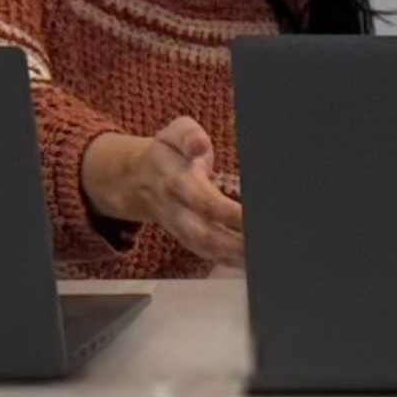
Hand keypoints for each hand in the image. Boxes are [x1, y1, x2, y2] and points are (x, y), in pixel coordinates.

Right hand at [90, 117, 246, 267]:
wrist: (136, 178)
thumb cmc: (166, 153)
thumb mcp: (174, 133)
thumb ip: (188, 135)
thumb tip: (199, 145)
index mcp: (176, 182)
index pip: (203, 201)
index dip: (228, 212)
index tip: (250, 217)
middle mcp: (176, 210)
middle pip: (204, 234)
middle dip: (234, 243)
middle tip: (260, 245)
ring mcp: (179, 229)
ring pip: (206, 249)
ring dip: (234, 257)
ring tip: (258, 258)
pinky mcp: (185, 239)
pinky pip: (207, 255)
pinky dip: (229, 261)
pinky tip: (249, 263)